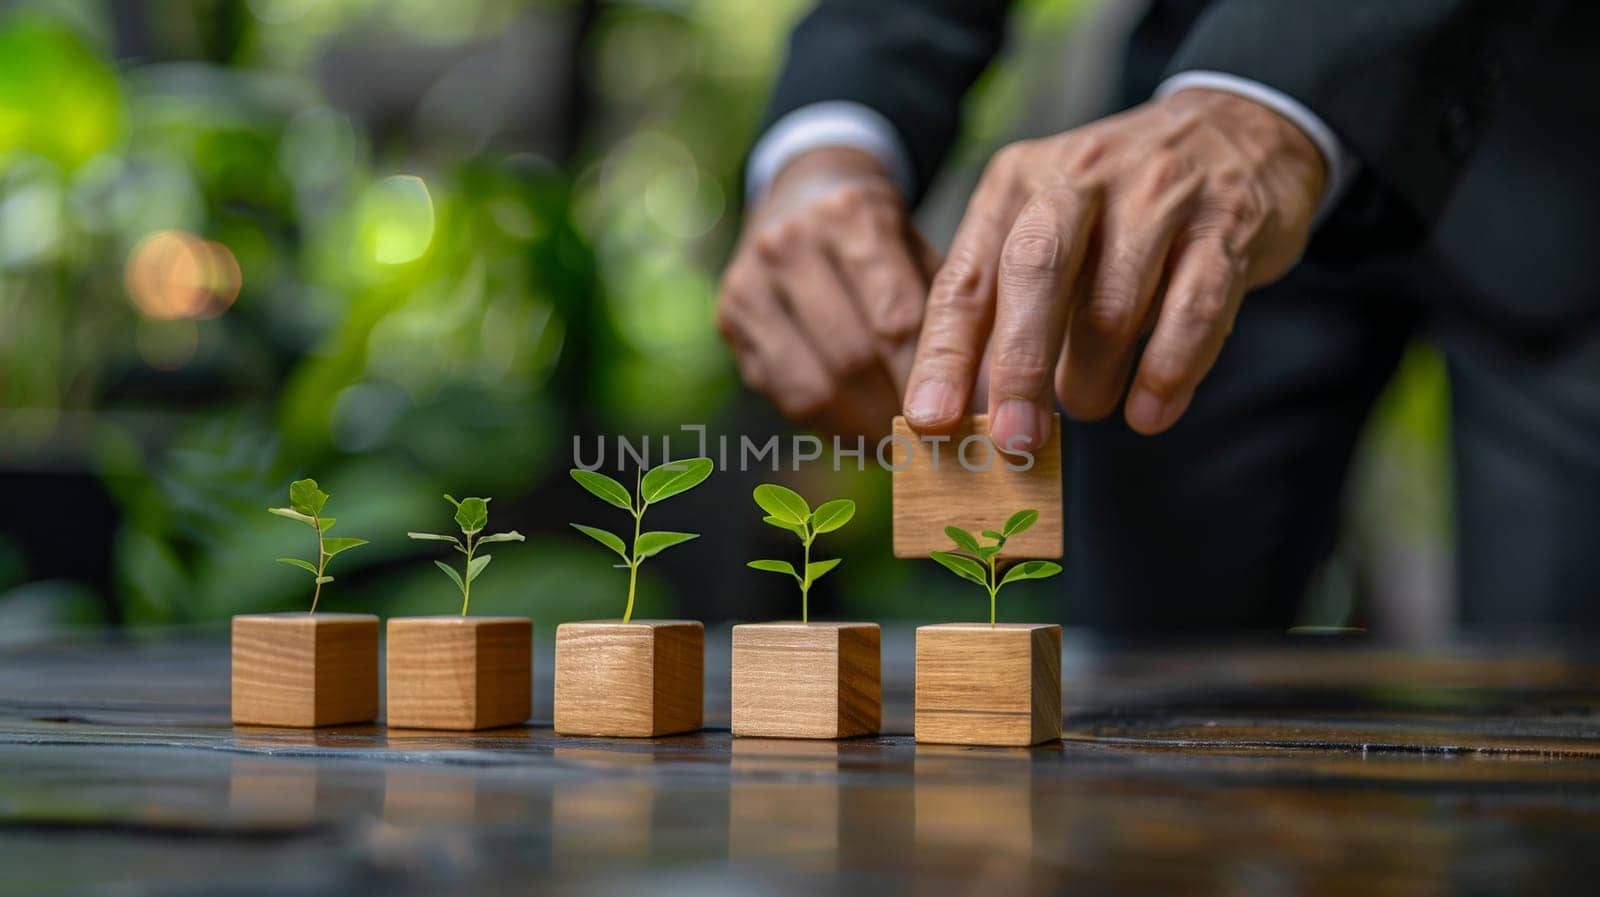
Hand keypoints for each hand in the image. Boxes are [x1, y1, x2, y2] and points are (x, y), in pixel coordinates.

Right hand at [718, 147, 936, 439]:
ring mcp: (749, 281)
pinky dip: (828, 425)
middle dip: (897, 410)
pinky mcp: (729, 317)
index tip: (961, 421)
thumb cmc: (881, 235)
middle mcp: (790, 242)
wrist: (803, 193)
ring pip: (813, 385)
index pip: (897, 319)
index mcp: (851, 214)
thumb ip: (951, 312)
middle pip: (852, 356)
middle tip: (934, 446)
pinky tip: (862, 434)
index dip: (929, 380)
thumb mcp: (920, 246)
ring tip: (899, 448)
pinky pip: (783, 394)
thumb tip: (988, 398)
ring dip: (862, 428)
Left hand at [903, 88, 1326, 446]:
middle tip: (1014, 440)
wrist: (1239, 128)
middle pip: (1034, 275)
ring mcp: (1157, 197)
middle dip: (1020, 368)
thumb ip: (1004, 305)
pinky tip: (1152, 411)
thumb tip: (967, 408)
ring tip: (1088, 404)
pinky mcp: (1226, 224)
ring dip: (1095, 376)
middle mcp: (1080, 180)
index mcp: (1016, 184)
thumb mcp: (1047, 227)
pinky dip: (1169, 372)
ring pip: (1113, 303)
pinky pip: (1194, 311)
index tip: (930, 421)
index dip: (945, 354)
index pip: (967, 277)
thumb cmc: (1119, 207)